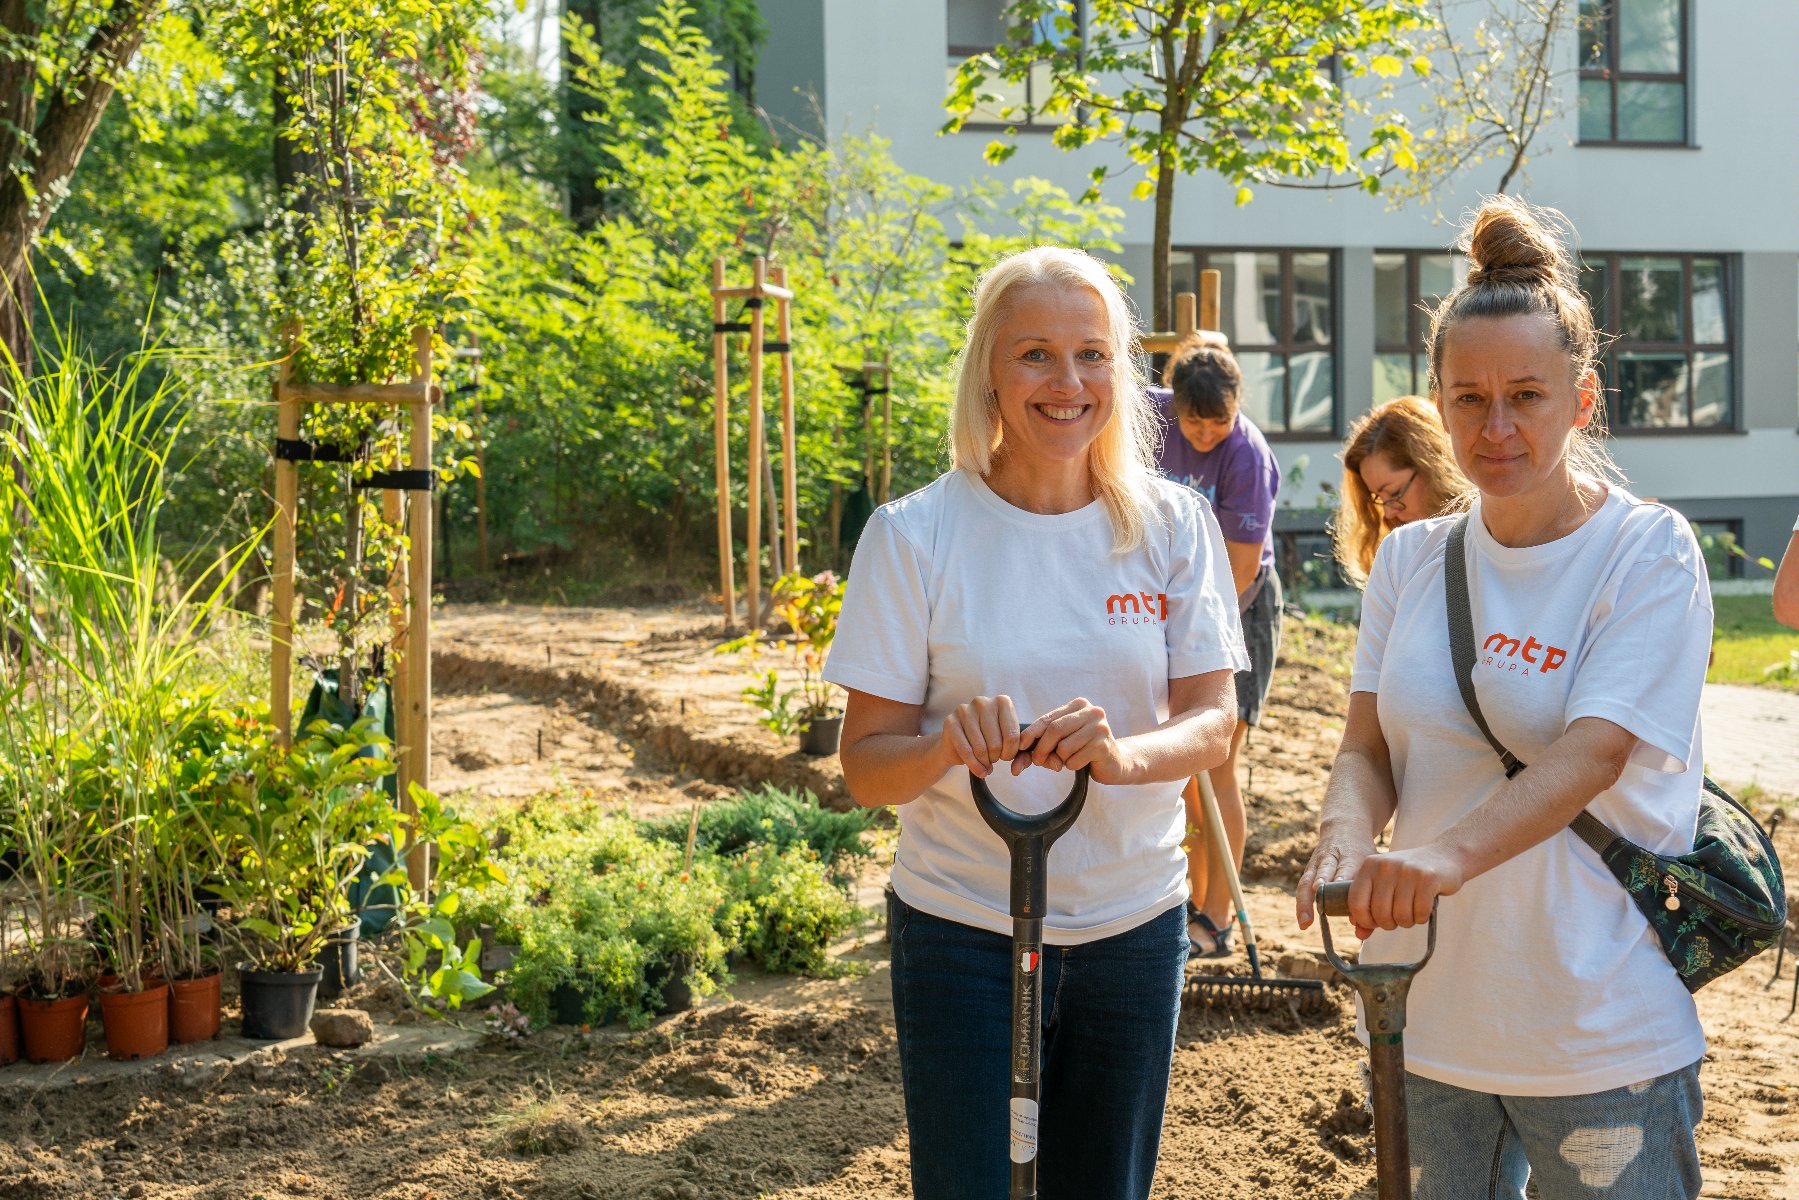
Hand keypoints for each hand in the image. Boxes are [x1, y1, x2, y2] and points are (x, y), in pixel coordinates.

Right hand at [941, 694, 1021, 778]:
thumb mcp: (1005, 739)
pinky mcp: (950, 722)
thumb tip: (1020, 755)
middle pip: (996, 743)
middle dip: (996, 757)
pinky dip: (974, 766)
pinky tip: (979, 771)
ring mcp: (964, 710)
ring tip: (985, 764)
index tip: (1007, 756)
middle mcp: (982, 702)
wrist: (958, 742)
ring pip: (980, 748)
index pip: (1012, 735)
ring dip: (985, 762)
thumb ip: (1017, 746)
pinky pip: (965, 751)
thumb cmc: (987, 739)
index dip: (1011, 752)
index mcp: (1001, 702)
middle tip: (993, 759)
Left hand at [1016, 697, 1133, 783]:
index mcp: (1078, 705)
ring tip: (1069, 760)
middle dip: (1042, 748)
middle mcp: (1091, 711)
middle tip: (1039, 761)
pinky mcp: (1104, 745)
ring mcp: (1100, 727)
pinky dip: (1072, 766)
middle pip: (1055, 730)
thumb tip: (1018, 760)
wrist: (1115, 763)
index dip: (1032, 733)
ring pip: (1064, 747)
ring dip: (1060, 759)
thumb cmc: (1083, 750)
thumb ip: (1042, 744)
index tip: (1020, 745)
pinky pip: (1075, 760)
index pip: (1048, 718)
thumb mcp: (1062, 741)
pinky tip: (1082, 762)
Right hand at [1295, 833, 1373, 931]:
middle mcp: (1331, 857)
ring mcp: (1317, 862)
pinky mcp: (1309, 869)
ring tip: (1306, 921)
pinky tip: (1304, 921)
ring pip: (1308, 880)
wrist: (1344, 828)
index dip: (1342, 878)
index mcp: (1351, 854)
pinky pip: (1303, 887)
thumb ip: (1367, 891)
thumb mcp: (1369, 864)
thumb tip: (1358, 922)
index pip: (1347, 867)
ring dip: (1307, 901)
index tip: (1340, 890)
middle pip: (1324, 871)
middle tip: (1320, 900)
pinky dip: (1303, 905)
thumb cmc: (1361, 853)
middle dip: (1322, 883)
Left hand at [1339, 844, 1465, 938]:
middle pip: (1380, 913)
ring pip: (1401, 915)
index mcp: (1369, 866)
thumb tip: (1360, 934)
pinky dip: (1422, 917)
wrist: (1444, 855)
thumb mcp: (1385, 886)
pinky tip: (1424, 908)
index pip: (1355, 902)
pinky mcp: (1428, 878)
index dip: (1364, 920)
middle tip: (1398, 917)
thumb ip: (1369, 909)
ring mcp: (1407, 870)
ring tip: (1412, 912)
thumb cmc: (1409, 876)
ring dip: (1407, 922)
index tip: (1375, 923)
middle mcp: (1386, 866)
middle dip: (1389, 924)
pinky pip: (1420, 912)